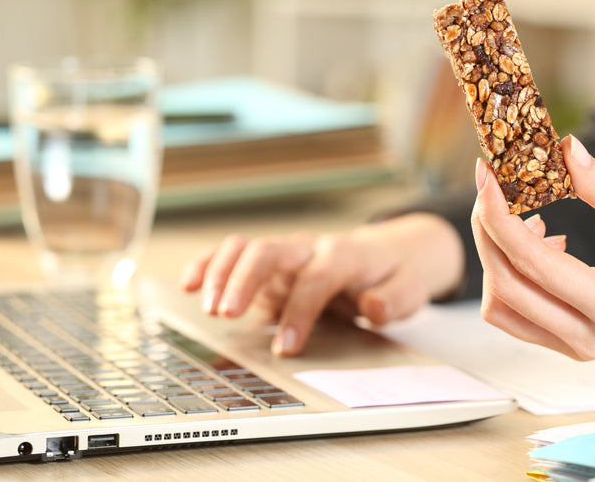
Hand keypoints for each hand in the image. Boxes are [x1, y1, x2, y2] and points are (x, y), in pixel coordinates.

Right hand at [181, 213, 466, 355]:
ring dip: (221, 272)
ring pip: (245, 247)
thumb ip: (394, 299)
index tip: (286, 348)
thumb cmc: (389, 277)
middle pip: (270, 251)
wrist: (379, 257)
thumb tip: (373, 307)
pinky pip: (230, 254)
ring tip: (208, 307)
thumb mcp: (408, 289)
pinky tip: (187, 284)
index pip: (316, 278)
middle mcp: (308, 248)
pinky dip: (207, 264)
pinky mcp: (265, 266)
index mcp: (343, 255)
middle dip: (245, 280)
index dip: (299, 310)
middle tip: (226, 314)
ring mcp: (283, 254)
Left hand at [471, 135, 594, 363]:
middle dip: (488, 229)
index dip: (499, 215)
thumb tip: (565, 150)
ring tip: (527, 215)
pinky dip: (512, 275)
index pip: (532, 263)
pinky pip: (518, 313)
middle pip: (504, 287)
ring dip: (497, 256)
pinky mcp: (570, 342)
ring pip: (502, 307)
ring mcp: (577, 347)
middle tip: (492, 184)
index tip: (486, 175)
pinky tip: (544, 238)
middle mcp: (589, 339)